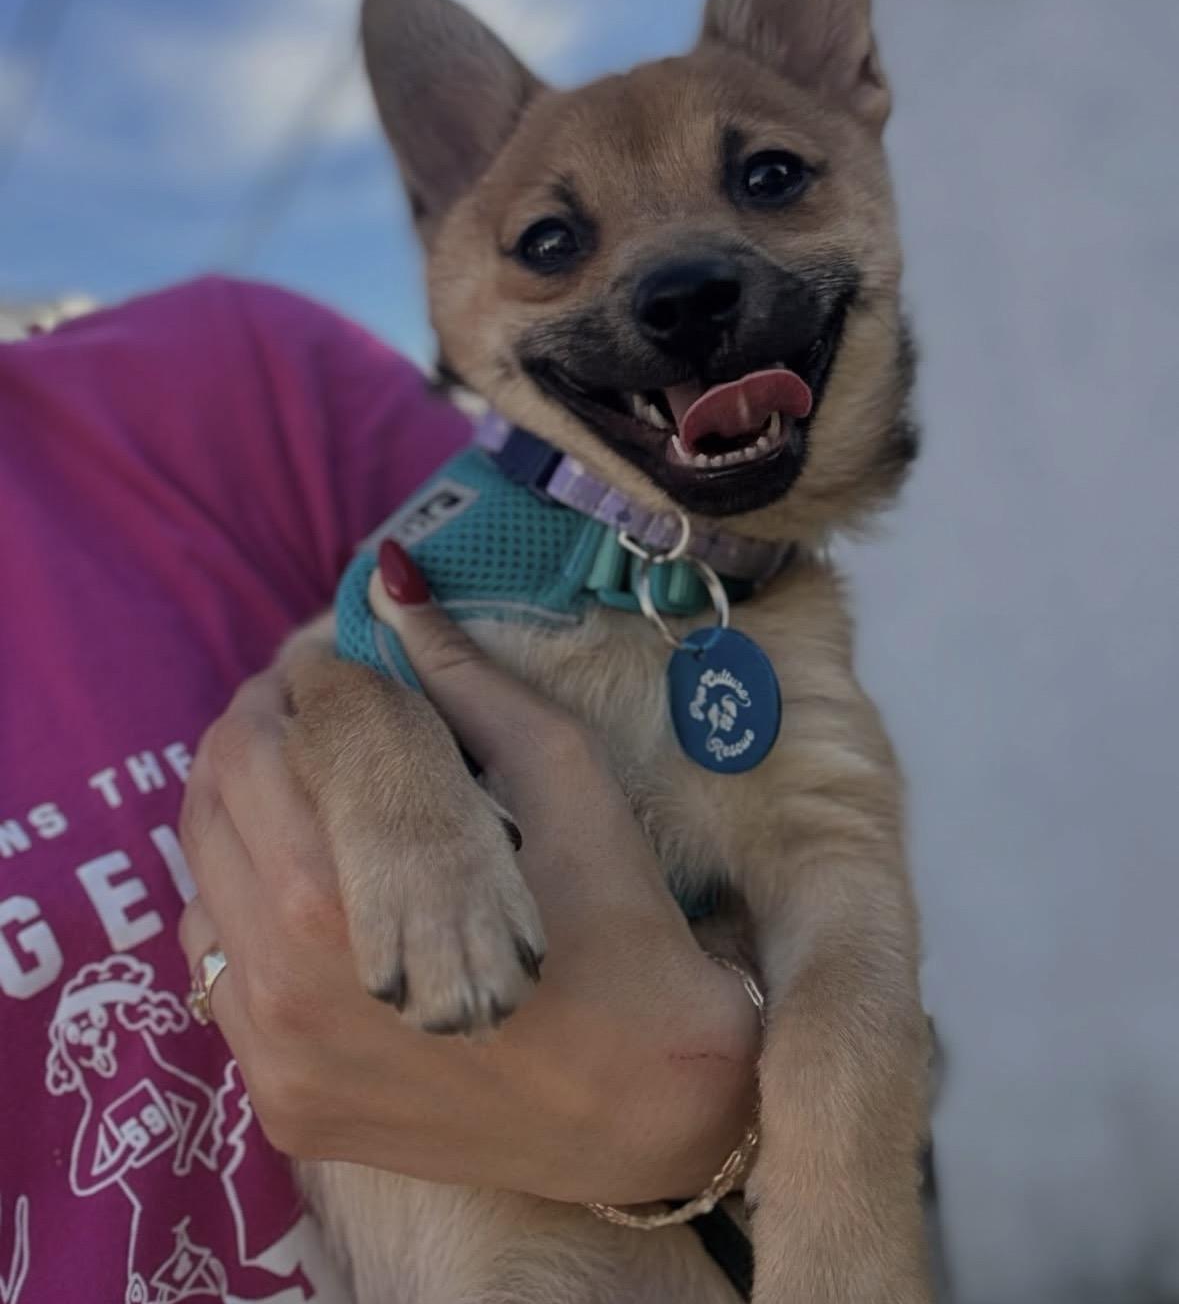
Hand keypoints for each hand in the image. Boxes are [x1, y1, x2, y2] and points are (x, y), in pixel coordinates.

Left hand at [178, 588, 758, 1204]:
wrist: (646, 1103)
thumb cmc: (619, 923)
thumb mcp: (561, 775)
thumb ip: (461, 678)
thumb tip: (391, 584)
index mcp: (347, 887)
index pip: (273, 734)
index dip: (306, 674)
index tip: (343, 658)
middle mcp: (284, 973)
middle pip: (216, 794)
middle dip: (266, 727)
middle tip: (326, 709)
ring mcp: (272, 1051)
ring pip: (201, 882)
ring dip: (246, 815)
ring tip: (320, 796)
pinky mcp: (282, 1102)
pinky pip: (216, 972)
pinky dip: (248, 908)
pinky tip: (317, 891)